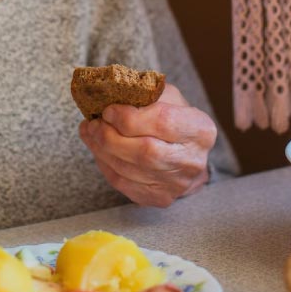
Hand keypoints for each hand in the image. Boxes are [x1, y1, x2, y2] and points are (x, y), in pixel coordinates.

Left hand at [78, 83, 216, 207]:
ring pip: (129, 170)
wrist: (185, 153)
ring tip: (90, 132)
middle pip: (145, 152)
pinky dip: (104, 164)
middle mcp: (193, 161)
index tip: (108, 110)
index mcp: (200, 130)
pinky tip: (97, 148)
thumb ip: (144, 94)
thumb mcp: (166, 98)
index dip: (130, 117)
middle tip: (94, 123)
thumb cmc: (173, 118)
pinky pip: (123, 183)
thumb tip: (109, 93)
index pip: (163, 123)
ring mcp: (177, 184)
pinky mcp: (159, 198)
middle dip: (111, 136)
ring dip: (101, 149)